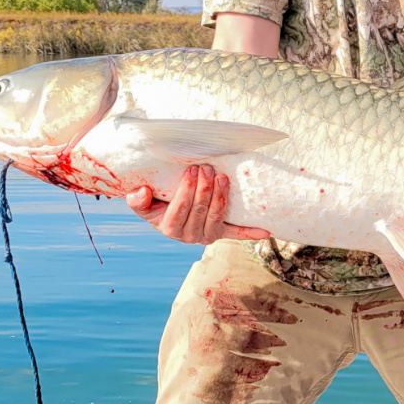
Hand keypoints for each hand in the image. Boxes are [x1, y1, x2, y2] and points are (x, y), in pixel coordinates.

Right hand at [126, 165, 269, 244]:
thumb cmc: (156, 204)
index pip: (180, 209)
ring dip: (221, 197)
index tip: (192, 170)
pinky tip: (266, 231)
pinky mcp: (221, 233)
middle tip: (207, 167)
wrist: (167, 213)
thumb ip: (137, 200)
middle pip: (199, 211)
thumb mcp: (142, 204)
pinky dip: (250, 233)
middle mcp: (189, 236)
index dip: (186, 190)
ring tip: (222, 177)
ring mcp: (207, 236)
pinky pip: (236, 234)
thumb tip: (142, 192)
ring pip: (216, 217)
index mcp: (169, 228)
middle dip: (204, 188)